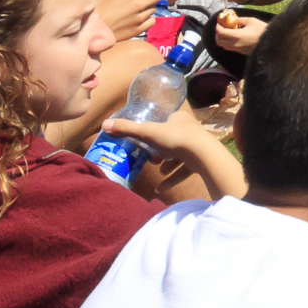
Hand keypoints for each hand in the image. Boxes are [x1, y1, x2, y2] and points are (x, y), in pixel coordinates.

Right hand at [111, 118, 237, 201]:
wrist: (203, 155)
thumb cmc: (175, 139)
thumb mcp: (148, 132)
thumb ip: (127, 130)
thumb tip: (104, 125)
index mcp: (179, 118)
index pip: (166, 122)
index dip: (155, 132)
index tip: (146, 142)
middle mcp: (190, 130)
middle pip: (172, 140)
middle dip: (161, 151)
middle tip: (152, 160)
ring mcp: (198, 146)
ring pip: (179, 156)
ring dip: (168, 166)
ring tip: (158, 172)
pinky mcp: (202, 161)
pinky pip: (185, 170)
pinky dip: (173, 179)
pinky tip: (160, 189)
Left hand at [192, 3, 264, 61]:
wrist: (271, 41)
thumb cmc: (261, 30)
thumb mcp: (251, 21)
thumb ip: (240, 20)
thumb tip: (234, 20)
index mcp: (236, 35)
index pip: (221, 33)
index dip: (217, 27)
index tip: (218, 23)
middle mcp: (235, 44)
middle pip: (219, 42)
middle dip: (217, 35)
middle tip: (220, 29)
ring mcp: (238, 49)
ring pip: (224, 46)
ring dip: (222, 40)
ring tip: (226, 33)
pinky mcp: (241, 52)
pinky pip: (231, 48)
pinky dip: (228, 43)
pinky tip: (233, 37)